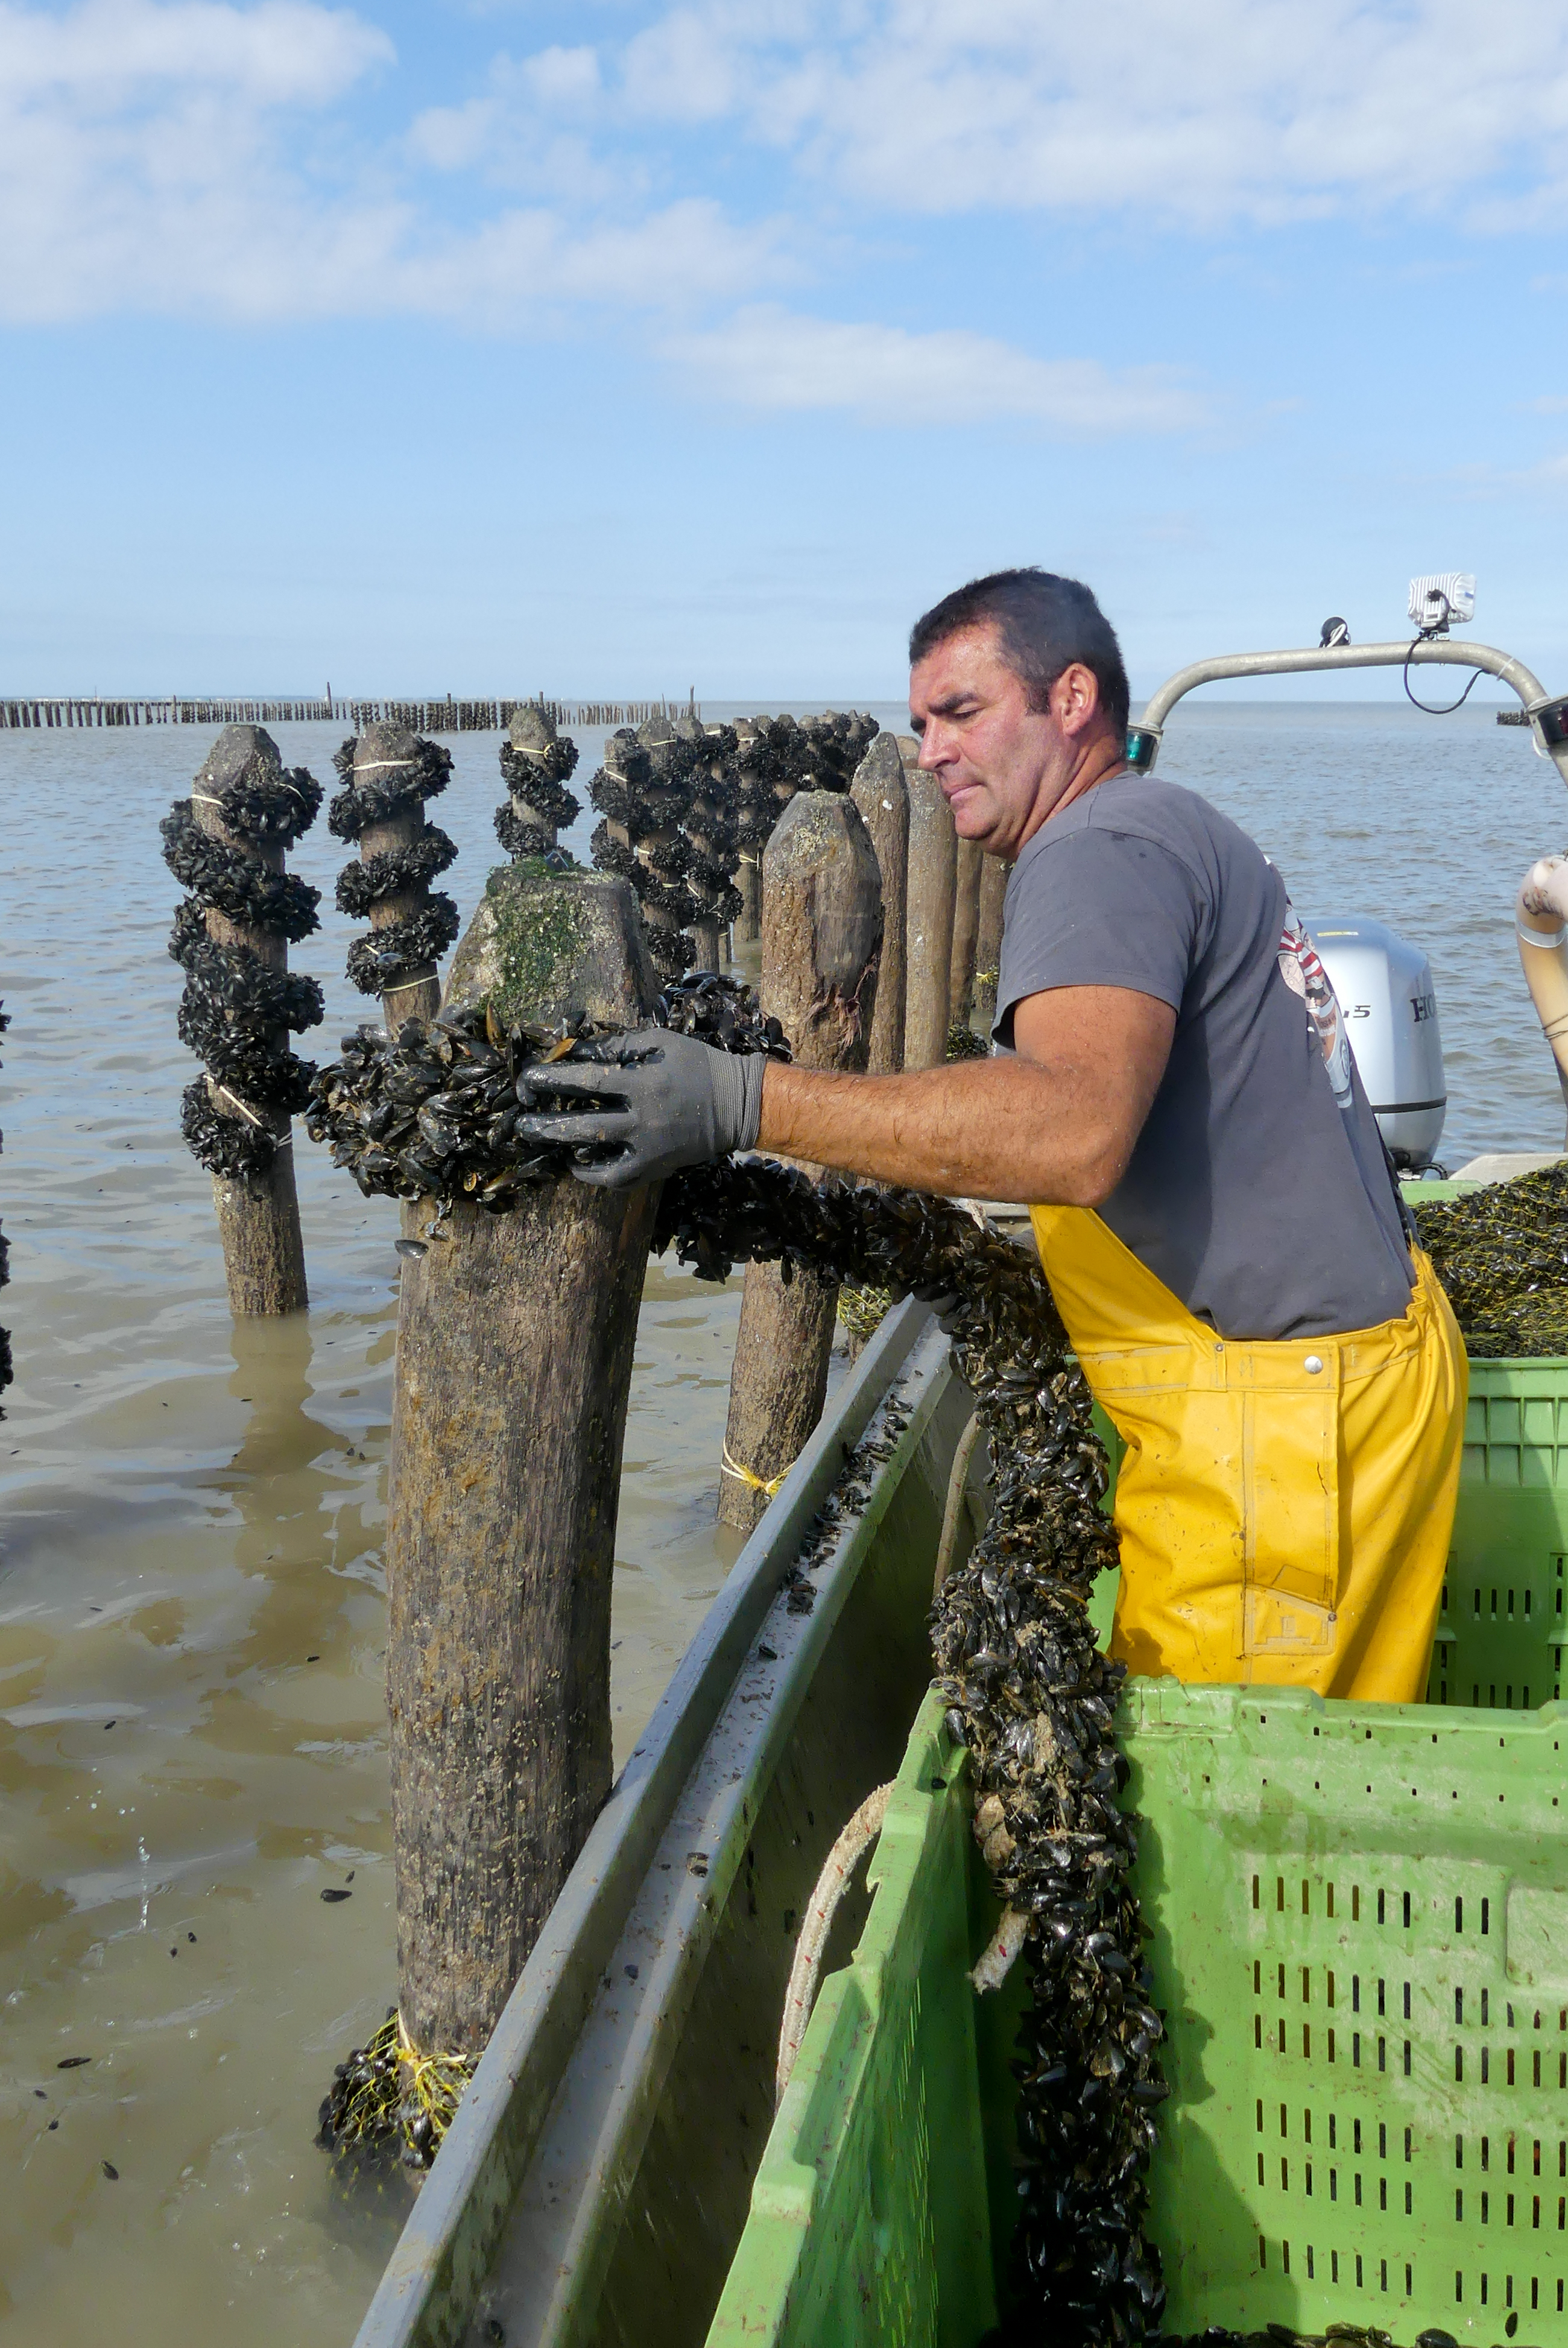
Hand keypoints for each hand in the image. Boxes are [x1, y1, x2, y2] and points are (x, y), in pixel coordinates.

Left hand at [514, 1029, 766, 1189]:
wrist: (736, 1105)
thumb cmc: (697, 1065)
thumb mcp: (661, 1041)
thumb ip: (620, 1044)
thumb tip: (579, 1048)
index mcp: (643, 1084)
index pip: (587, 1081)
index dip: (553, 1079)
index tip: (528, 1080)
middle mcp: (642, 1120)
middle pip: (583, 1127)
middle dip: (546, 1125)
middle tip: (521, 1123)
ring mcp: (648, 1149)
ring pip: (596, 1159)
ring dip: (564, 1151)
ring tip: (542, 1142)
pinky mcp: (655, 1168)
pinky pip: (617, 1179)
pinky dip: (593, 1175)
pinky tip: (576, 1164)